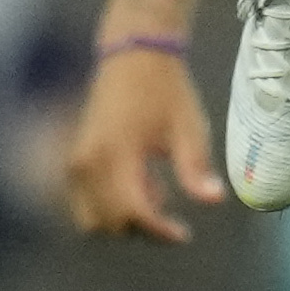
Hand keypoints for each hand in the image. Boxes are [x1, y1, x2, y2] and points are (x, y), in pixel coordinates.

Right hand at [59, 39, 219, 238]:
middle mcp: (88, 163)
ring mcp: (77, 162)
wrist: (133, 56)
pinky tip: (141, 183)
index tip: (184, 234)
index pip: (133, 211)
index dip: (159, 230)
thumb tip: (214, 200)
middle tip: (173, 215)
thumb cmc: (165, 91)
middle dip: (143, 228)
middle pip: (110, 222)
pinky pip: (85, 202)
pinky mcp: (76, 160)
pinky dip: (111, 206)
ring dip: (124, 219)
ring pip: (92, 218)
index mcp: (117, 154)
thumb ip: (196, 167)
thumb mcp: (189, 128)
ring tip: (157, 192)